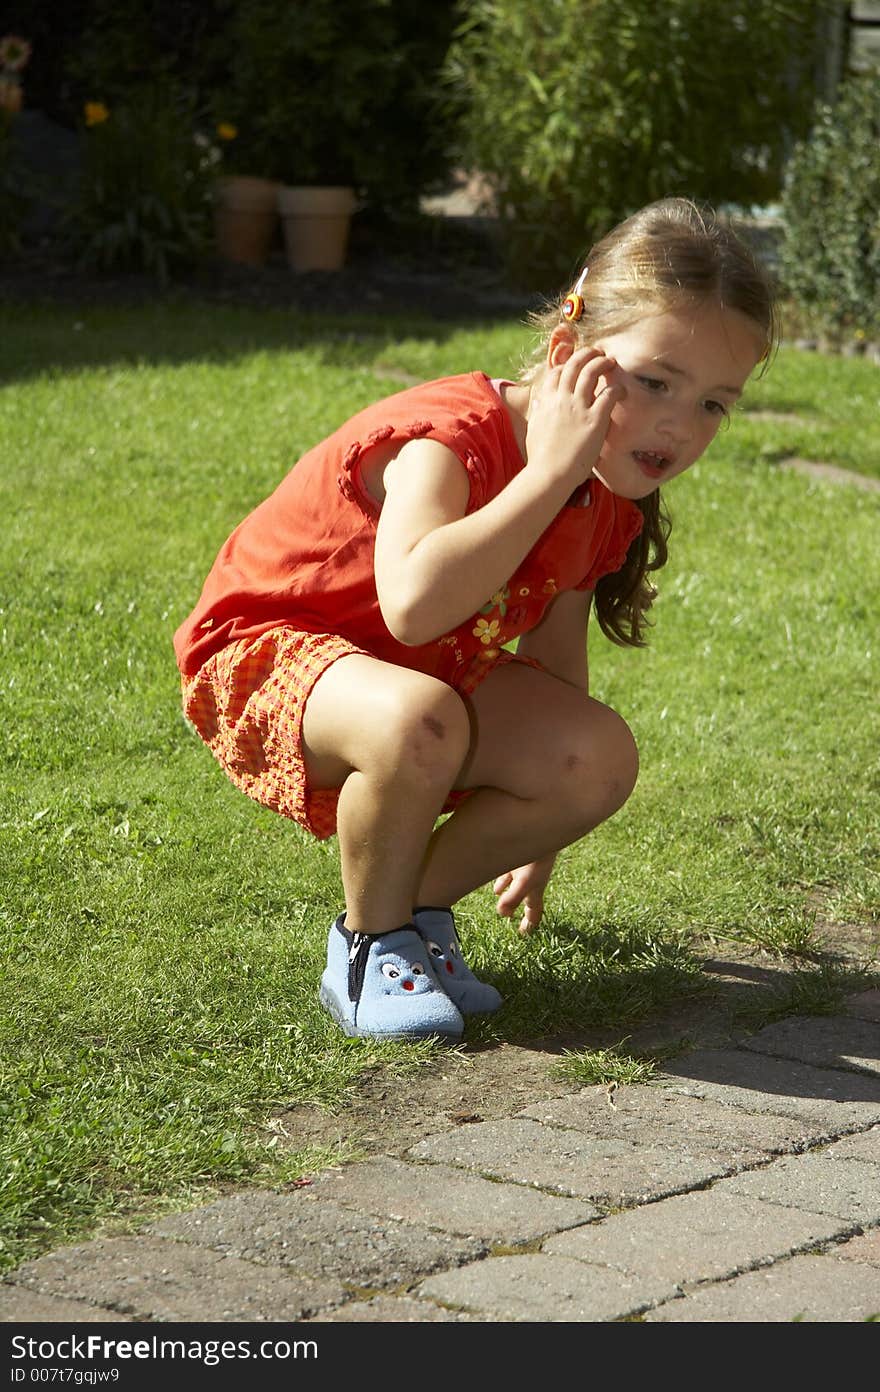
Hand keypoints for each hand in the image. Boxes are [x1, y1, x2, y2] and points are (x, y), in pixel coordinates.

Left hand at [493, 854, 556, 936]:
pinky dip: (499, 870)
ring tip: (497, 891)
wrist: (544, 826)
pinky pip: (506, 865)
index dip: (530, 924)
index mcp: (535, 889)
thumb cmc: (538, 856)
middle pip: (522, 895)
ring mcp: (523, 865)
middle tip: (509, 915)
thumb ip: (513, 899)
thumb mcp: (525, 881)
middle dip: (515, 906)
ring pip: (513, 879)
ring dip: (505, 887)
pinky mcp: (515, 852)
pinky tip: (491, 867)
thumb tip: (502, 914)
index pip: (534, 911)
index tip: (524, 934)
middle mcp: (530, 878)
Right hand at [524, 347, 625, 491]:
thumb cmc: (541, 459)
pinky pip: (608, 395)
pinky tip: (622, 391)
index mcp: (546, 402)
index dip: (568, 364)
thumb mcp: (534, 429)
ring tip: (611, 362)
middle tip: (598, 353)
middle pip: (574, 364)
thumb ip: (539, 412)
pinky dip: (617, 389)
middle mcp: (561, 400)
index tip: (577, 366)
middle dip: (587, 354)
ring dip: (603, 363)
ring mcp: (578, 409)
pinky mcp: (594, 420)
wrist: (549, 475)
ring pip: (591, 372)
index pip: (557, 372)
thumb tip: (539, 402)